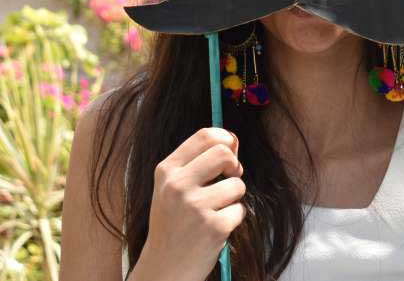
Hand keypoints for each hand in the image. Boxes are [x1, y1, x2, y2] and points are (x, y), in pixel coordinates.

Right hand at [133, 128, 244, 280]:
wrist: (163, 268)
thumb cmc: (173, 223)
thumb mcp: (172, 188)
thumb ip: (198, 162)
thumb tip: (233, 141)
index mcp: (167, 171)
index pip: (204, 135)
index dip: (226, 138)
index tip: (231, 150)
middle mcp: (178, 186)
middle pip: (224, 153)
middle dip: (234, 165)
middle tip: (230, 177)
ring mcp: (195, 207)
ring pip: (237, 184)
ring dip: (234, 197)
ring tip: (216, 210)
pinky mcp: (213, 227)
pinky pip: (239, 210)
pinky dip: (233, 218)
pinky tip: (215, 228)